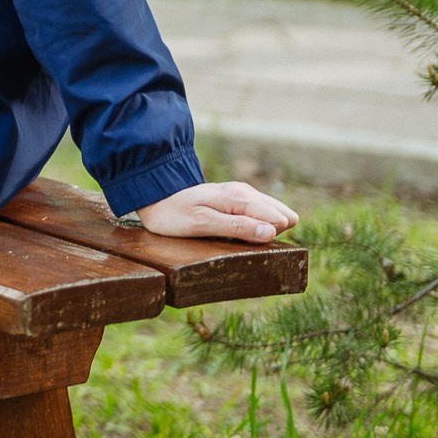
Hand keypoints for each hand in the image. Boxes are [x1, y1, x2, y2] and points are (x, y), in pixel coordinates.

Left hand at [134, 180, 298, 242]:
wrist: (155, 198)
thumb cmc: (175, 215)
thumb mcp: (203, 224)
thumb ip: (237, 227)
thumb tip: (271, 232)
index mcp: (241, 197)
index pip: (279, 220)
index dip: (268, 238)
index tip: (246, 245)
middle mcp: (246, 192)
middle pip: (283, 217)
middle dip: (270, 234)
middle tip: (240, 242)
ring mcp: (242, 194)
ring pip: (274, 215)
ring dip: (262, 230)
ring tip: (237, 238)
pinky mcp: (237, 199)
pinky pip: (260, 214)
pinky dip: (254, 225)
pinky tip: (236, 232)